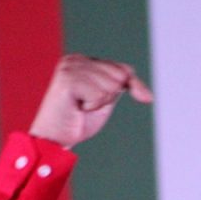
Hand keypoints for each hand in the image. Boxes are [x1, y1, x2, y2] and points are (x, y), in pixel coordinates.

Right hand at [29, 54, 152, 147]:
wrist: (52, 140)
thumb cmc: (78, 121)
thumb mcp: (106, 100)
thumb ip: (122, 87)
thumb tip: (148, 96)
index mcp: (84, 61)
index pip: (124, 69)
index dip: (133, 87)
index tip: (138, 100)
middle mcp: (75, 60)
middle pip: (119, 76)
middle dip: (109, 97)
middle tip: (87, 106)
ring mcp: (70, 68)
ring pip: (110, 86)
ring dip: (99, 103)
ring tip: (80, 107)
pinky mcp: (68, 80)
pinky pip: (100, 94)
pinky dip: (92, 107)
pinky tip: (76, 108)